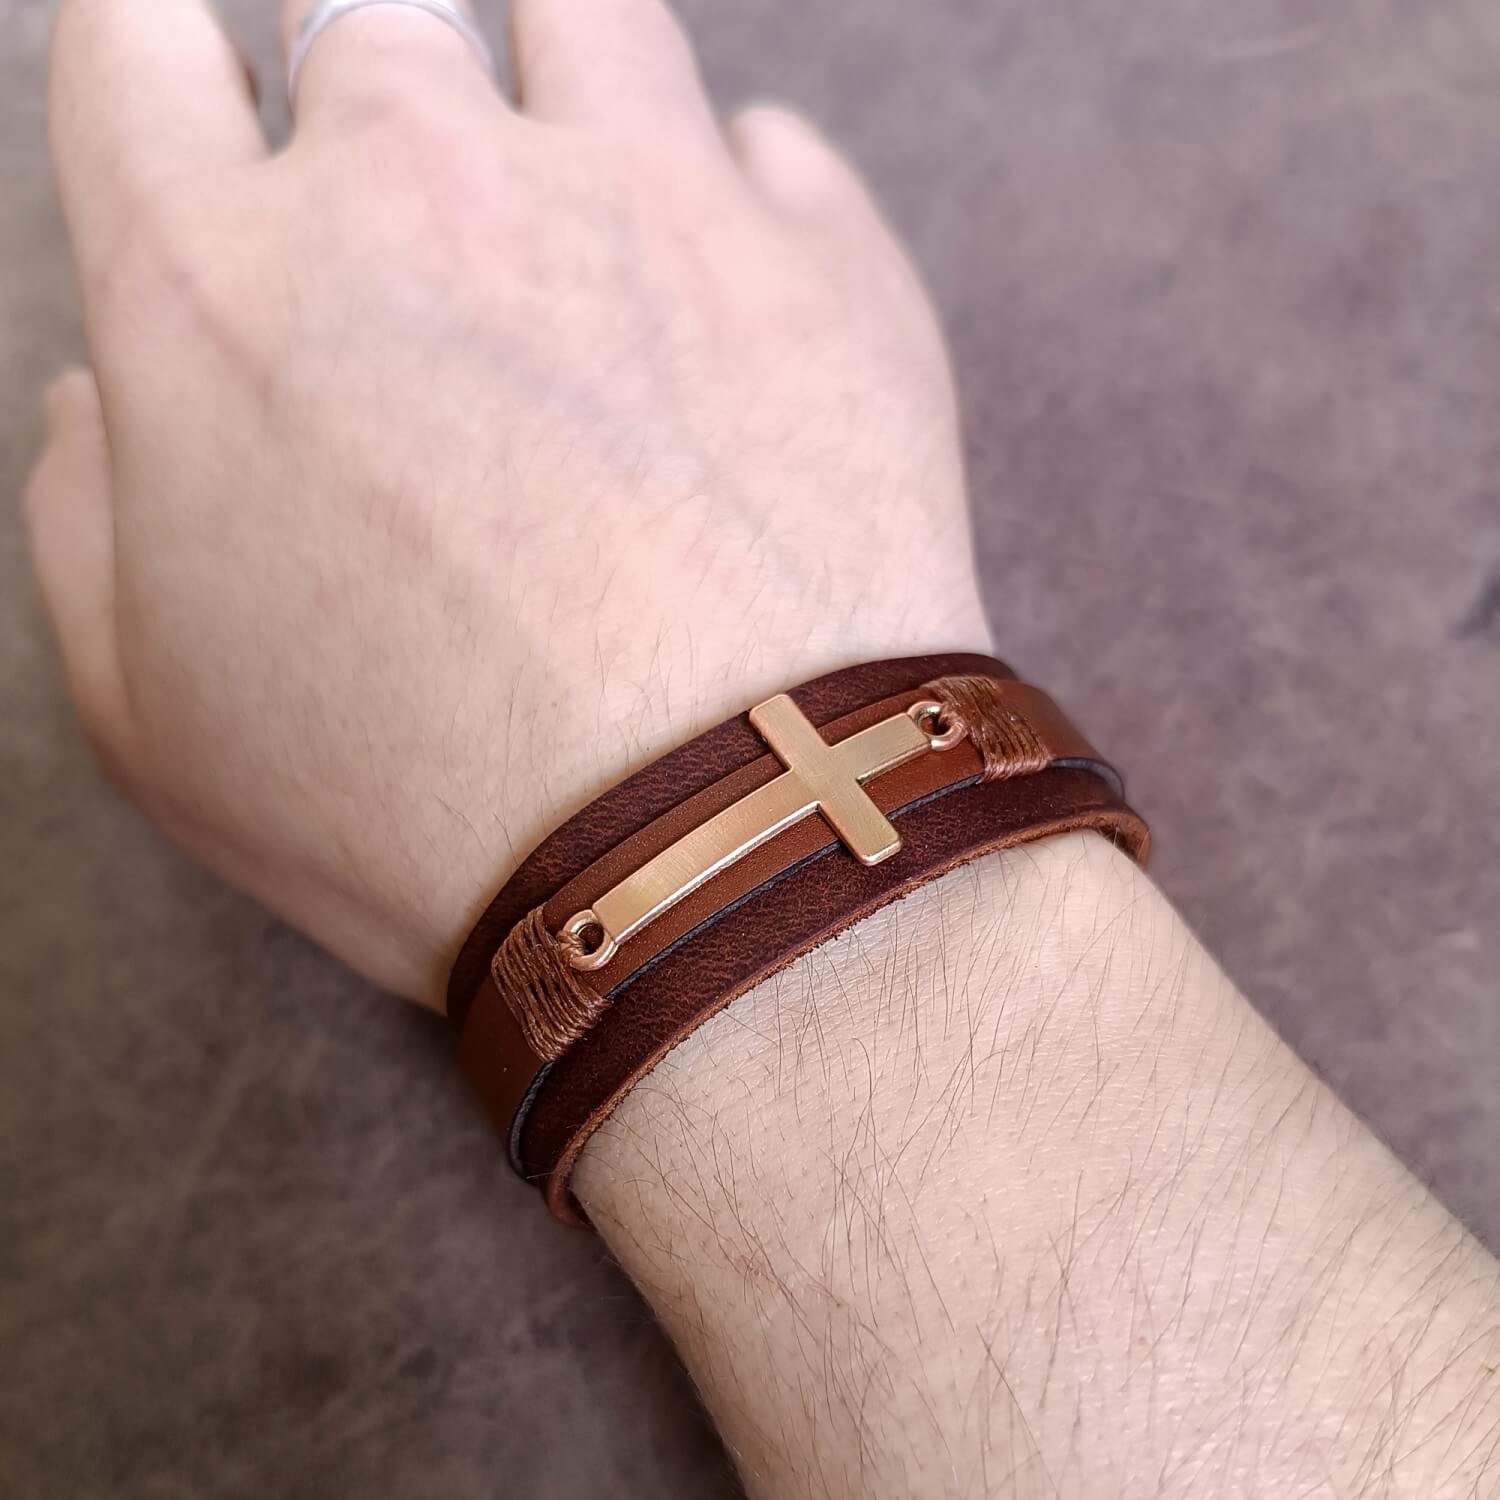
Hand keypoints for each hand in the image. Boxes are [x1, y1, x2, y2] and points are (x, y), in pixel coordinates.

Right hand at [26, 0, 989, 1004]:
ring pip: (572, 14)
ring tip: (578, 210)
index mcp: (221, 288)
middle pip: (362, 17)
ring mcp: (643, 198)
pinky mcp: (821, 257)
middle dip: (369, 106)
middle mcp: (422, 186)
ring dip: (553, 89)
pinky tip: (729, 314)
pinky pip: (762, 146)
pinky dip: (734, 203)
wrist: (719, 850)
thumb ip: (89, 514)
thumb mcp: (155, 716)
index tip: (213, 123)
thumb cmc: (428, 813)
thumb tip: (113, 396)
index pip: (132, 45)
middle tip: (421, 243)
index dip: (165, 71)